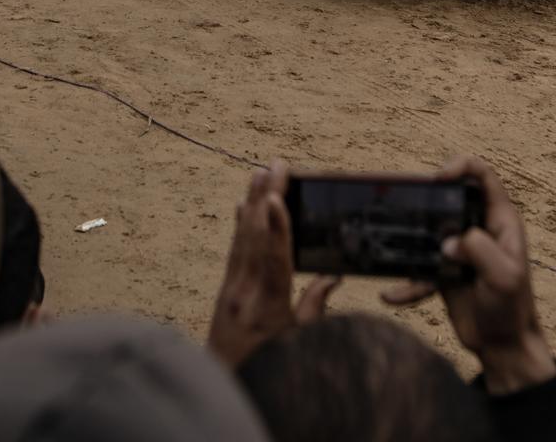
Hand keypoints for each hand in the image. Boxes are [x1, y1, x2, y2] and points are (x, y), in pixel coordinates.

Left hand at [207, 162, 338, 367]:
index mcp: (267, 310)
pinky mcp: (223, 292)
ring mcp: (229, 291)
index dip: (276, 228)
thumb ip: (314, 309)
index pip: (273, 262)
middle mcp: (243, 295)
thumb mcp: (299, 347)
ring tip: (260, 172)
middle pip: (255, 238)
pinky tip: (240, 206)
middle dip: (265, 197)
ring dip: (251, 202)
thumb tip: (332, 278)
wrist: (223, 390)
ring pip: (242, 238)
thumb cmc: (269, 372)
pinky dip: (239, 224)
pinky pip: (234, 250)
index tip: (275, 197)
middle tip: (277, 164)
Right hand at [381, 157, 555, 393]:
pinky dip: (406, 282)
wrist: (502, 346)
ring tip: (382, 237)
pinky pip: (418, 268)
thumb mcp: (504, 278)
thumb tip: (449, 242)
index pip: (483, 177)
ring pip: (427, 229)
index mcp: (499, 221)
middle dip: (424, 197)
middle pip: (447, 197)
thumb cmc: (512, 309)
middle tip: (401, 200)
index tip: (439, 177)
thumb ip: (481, 252)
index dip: (462, 166)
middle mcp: (477, 228)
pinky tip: (392, 295)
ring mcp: (457, 248)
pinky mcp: (442, 270)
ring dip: (407, 235)